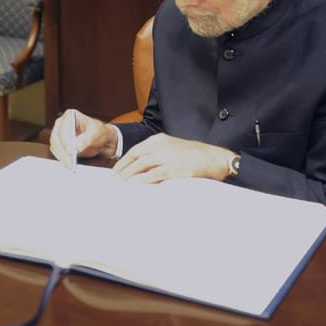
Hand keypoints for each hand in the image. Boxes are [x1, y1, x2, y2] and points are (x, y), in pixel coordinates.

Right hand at [49, 109, 117, 169]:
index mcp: (70, 115)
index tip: (70, 150)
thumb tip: (76, 147)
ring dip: (62, 157)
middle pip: (56, 138)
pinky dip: (62, 159)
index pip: (63, 128)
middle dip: (63, 151)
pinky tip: (69, 165)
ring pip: (55, 146)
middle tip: (70, 161)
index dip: (65, 139)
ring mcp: (59, 134)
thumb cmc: (99, 132)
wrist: (102, 140)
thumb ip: (86, 139)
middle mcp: (62, 123)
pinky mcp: (60, 145)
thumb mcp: (96, 133)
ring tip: (71, 166)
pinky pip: (57, 153)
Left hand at [112, 133, 232, 182]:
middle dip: (122, 168)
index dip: (124, 160)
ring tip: (120, 184)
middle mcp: (160, 146)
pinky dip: (141, 180)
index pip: (136, 150)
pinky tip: (134, 185)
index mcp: (159, 140)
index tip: (116, 170)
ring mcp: (166, 157)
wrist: (211, 157)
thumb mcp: (172, 148)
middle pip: (135, 156)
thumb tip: (142, 166)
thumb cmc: (192, 155)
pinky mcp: (172, 169)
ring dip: (128, 174)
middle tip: (114, 179)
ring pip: (140, 165)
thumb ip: (157, 153)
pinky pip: (152, 174)